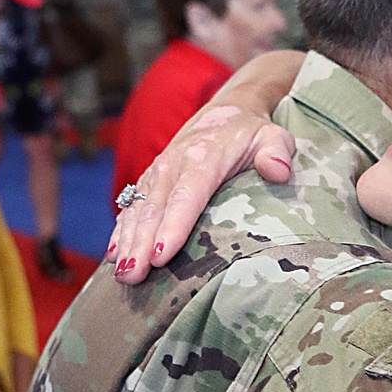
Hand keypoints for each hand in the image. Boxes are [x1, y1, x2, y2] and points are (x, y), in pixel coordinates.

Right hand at [107, 49, 302, 282]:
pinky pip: (131, 208)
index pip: (186, 196)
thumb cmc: (252, 134)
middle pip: (155, 210)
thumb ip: (277, 151)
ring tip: (123, 276)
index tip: (161, 256)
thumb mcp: (272, 136)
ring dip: (127, 243)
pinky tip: (113, 258)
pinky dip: (121, 232)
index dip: (172, 227)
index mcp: (203, 157)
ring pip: (138, 211)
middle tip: (134, 277)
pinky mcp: (150, 181)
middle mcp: (173, 164)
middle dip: (141, 244)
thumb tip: (278, 170)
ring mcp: (158, 173)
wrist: (225, 114)